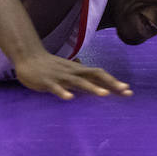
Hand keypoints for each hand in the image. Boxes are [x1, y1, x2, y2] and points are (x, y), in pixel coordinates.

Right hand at [13, 53, 132, 99]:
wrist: (28, 57)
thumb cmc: (49, 65)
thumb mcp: (68, 69)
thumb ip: (81, 75)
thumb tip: (94, 79)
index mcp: (78, 70)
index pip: (99, 75)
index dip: (114, 82)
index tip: (129, 90)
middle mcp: (72, 72)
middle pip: (94, 75)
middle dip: (109, 83)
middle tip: (124, 91)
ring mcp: (60, 76)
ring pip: (78, 81)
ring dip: (91, 87)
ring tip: (104, 94)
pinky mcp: (47, 81)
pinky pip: (56, 87)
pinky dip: (63, 92)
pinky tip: (69, 98)